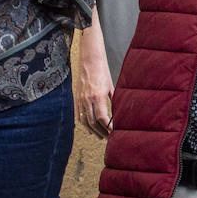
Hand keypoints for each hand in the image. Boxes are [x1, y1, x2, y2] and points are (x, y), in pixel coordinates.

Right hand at [76, 21, 114, 139]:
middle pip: (93, 122)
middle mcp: (87, 100)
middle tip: (109, 138)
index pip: (102, 118)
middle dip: (101, 132)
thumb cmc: (102, 70)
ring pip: (84, 121)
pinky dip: (84, 124)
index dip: (108, 127)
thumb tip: (119, 112)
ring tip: (101, 136)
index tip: (114, 132)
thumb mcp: (111, 85)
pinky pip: (79, 115)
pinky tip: (90, 128)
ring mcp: (80, 100)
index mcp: (97, 96)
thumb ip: (114, 99)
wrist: (89, 59)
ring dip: (93, 130)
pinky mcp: (76, 98)